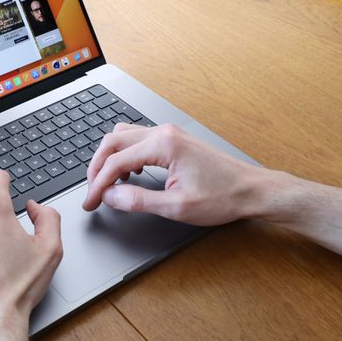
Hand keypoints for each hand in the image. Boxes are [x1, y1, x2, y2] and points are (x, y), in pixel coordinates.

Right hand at [81, 123, 287, 225]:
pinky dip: (125, 155)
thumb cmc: (223, 197)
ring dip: (110, 158)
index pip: (116, 161)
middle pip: (113, 141)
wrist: (251, 190)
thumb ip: (138, 200)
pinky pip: (138, 140)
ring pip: (123, 137)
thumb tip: (110, 196)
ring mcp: (169, 134)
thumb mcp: (176, 207)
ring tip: (106, 183)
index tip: (91, 202)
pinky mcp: (173, 140)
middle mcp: (164, 133)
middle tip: (92, 192)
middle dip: (97, 168)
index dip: (97, 184)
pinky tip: (127, 175)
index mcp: (164, 146)